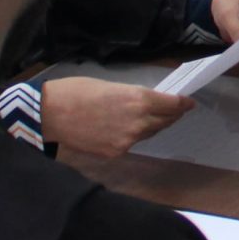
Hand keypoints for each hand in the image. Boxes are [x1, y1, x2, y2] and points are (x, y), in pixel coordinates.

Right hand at [39, 76, 190, 156]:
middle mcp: (139, 122)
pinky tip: (128, 129)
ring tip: (153, 118)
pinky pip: (133, 143)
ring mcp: (128, 141)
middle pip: (165, 121)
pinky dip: (134, 136)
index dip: (182, 104)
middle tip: (176, 110)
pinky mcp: (115, 153)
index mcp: (138, 99)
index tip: (189, 102)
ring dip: (154, 125)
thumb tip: (146, 102)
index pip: (172, 105)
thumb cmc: (76, 92)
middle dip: (172, 115)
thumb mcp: (111, 86)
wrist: (49, 114)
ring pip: (149, 133)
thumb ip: (133, 96)